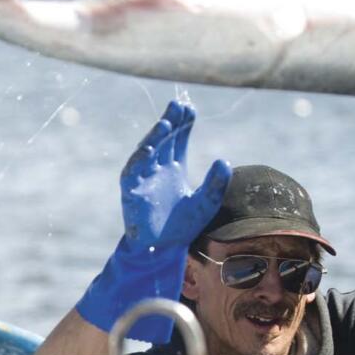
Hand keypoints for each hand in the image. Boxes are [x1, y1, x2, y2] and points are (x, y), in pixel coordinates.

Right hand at [120, 101, 228, 254]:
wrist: (163, 250)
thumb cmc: (183, 227)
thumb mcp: (206, 203)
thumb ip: (215, 183)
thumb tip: (223, 160)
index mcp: (174, 169)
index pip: (178, 140)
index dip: (183, 124)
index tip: (190, 108)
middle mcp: (158, 169)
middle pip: (163, 139)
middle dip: (170, 122)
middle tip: (178, 104)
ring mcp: (143, 178)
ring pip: (147, 151)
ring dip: (155, 137)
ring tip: (167, 123)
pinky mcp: (131, 190)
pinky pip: (132, 170)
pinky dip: (139, 159)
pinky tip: (149, 148)